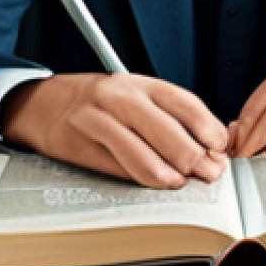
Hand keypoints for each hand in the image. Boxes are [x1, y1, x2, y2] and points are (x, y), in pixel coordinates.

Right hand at [0, 74, 229, 189]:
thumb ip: (168, 119)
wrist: (44, 103)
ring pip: (140, 151)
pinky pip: (117, 166)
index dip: (207, 127)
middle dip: (192, 156)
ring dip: (166, 173)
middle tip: (208, 173)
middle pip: (165, 129)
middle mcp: (119, 96)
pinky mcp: (80, 143)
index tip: (220, 147)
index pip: (183, 102)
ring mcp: (97, 119)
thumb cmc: (100, 102)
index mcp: (140, 83)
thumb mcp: (135, 97)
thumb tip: (208, 149)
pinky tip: (155, 183)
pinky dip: (140, 178)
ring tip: (180, 183)